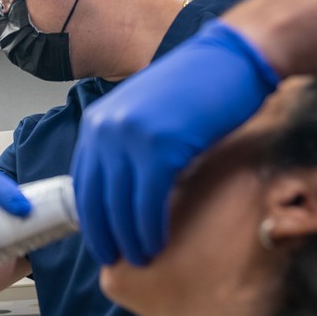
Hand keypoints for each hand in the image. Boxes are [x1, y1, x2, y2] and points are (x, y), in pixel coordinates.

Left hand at [71, 19, 278, 265]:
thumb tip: (124, 197)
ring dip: (129, 238)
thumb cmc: (198, 87)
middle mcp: (106, 127)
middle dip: (105, 234)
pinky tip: (157, 243)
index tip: (102, 240)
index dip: (91, 217)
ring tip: (141, 258)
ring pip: (119, 203)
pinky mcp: (160, 145)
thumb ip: (129, 148)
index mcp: (98, 120)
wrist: (233, 57)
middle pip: (95, 196)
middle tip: (117, 259)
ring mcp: (130, 135)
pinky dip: (150, 228)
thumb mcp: (147, 116)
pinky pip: (148, 200)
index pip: (83, 180)